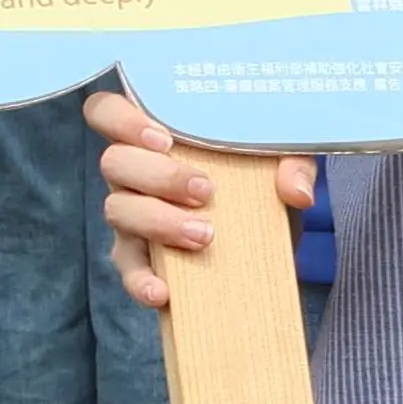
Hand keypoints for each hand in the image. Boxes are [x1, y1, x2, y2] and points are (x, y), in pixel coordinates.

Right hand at [89, 83, 314, 311]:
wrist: (275, 228)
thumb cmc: (261, 175)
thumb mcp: (283, 158)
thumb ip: (293, 163)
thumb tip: (295, 192)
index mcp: (156, 135)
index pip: (107, 111)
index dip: (121, 120)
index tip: (163, 139)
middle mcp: (134, 171)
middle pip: (114, 163)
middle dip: (158, 176)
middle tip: (205, 190)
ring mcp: (134, 214)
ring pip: (118, 211)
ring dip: (159, 222)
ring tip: (205, 235)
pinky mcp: (143, 258)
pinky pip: (128, 269)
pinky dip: (141, 281)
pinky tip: (164, 292)